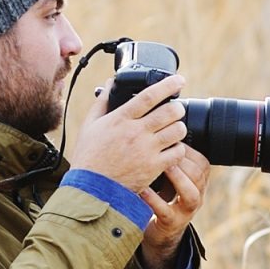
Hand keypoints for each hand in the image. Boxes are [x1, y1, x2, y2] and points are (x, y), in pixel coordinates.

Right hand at [67, 73, 185, 184]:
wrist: (92, 189)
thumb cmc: (90, 157)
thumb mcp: (91, 125)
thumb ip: (103, 101)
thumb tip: (110, 83)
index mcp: (121, 119)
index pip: (149, 96)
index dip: (168, 85)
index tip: (179, 80)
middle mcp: (136, 132)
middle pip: (170, 111)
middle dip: (178, 107)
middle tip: (177, 109)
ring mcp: (147, 150)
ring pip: (178, 131)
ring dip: (180, 127)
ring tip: (174, 129)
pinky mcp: (154, 167)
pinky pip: (178, 153)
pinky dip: (179, 149)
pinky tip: (172, 149)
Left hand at [137, 146, 209, 268]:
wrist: (159, 231)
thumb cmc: (160, 197)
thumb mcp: (168, 177)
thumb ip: (167, 159)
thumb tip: (157, 129)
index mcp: (197, 182)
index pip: (201, 161)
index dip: (186, 149)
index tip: (168, 138)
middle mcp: (196, 195)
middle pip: (199, 174)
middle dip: (183, 160)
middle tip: (165, 148)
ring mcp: (185, 211)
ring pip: (191, 194)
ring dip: (178, 178)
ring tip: (164, 166)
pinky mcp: (171, 223)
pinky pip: (166, 211)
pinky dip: (154, 199)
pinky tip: (143, 189)